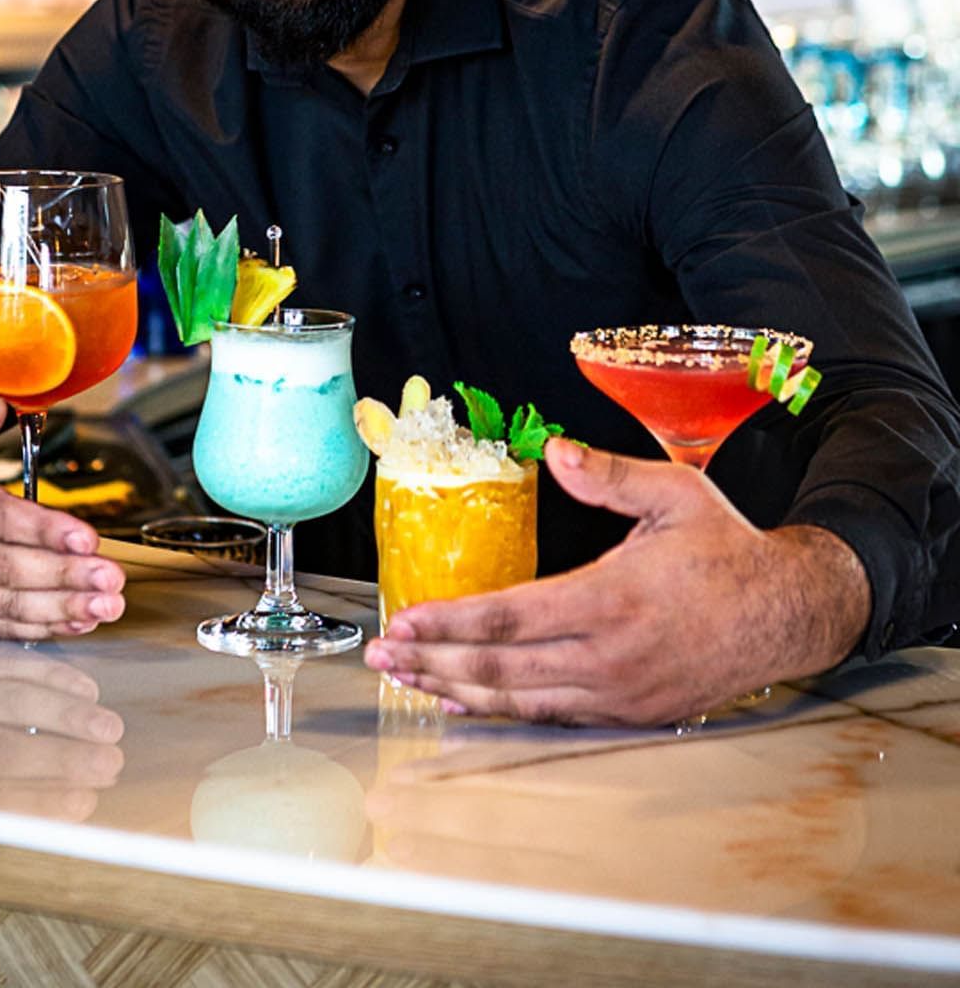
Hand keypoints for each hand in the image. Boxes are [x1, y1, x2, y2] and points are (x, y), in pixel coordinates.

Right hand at [0, 393, 126, 641]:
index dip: (42, 529)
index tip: (86, 536)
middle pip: (7, 568)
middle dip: (64, 575)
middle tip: (110, 577)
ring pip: (8, 604)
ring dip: (62, 608)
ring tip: (106, 605)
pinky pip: (1, 625)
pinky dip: (42, 628)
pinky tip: (80, 621)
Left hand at [364, 437, 871, 726]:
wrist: (787, 612)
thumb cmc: (727, 548)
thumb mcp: (673, 493)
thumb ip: (607, 474)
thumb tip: (555, 450)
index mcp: (613, 598)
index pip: (511, 618)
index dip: (451, 623)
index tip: (404, 621)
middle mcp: (611, 654)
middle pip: (502, 668)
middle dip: (433, 662)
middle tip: (381, 658)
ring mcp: (621, 692)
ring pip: (521, 700)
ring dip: (457, 691)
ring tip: (408, 682)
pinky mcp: (631, 712)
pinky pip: (553, 717)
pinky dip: (502, 711)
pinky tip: (467, 702)